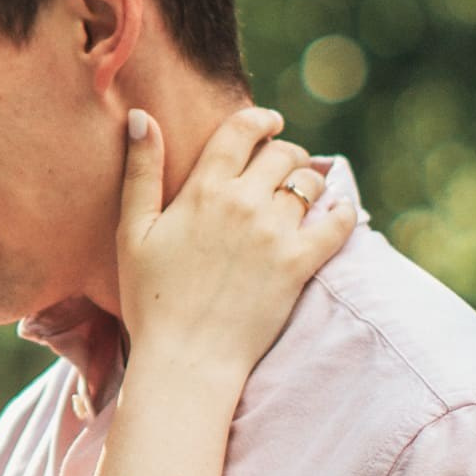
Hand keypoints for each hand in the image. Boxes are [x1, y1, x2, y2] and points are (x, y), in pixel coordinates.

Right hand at [117, 104, 348, 383]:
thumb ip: (140, 172)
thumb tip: (141, 117)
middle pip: (282, 154)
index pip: (241, 131)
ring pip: (310, 183)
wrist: (185, 358)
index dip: (260, 119)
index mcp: (204, 190)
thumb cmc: (151, 300)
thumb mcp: (133, 232)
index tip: (270, 122)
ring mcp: (275, 234)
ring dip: (310, 181)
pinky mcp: (299, 265)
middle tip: (285, 165)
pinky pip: (337, 223)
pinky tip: (340, 211)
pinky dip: (343, 212)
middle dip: (285, 152)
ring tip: (305, 192)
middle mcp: (244, 204)